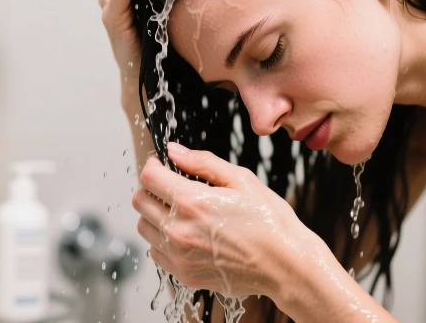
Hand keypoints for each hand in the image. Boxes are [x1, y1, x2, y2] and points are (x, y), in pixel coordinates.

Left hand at [132, 142, 315, 296]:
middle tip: (169, 184)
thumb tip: (174, 151)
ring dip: (154, 214)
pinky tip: (186, 233)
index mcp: (193, 202)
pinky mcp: (184, 274)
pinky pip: (156, 252)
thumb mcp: (242, 179)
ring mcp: (180, 256)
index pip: (148, 178)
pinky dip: (162, 240)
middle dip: (151, 187)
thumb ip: (203, 162)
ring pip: (144, 227)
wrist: (285, 264)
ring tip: (180, 210)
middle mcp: (180, 230)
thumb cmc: (270, 221)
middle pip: (140, 202)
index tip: (161, 164)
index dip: (153, 165)